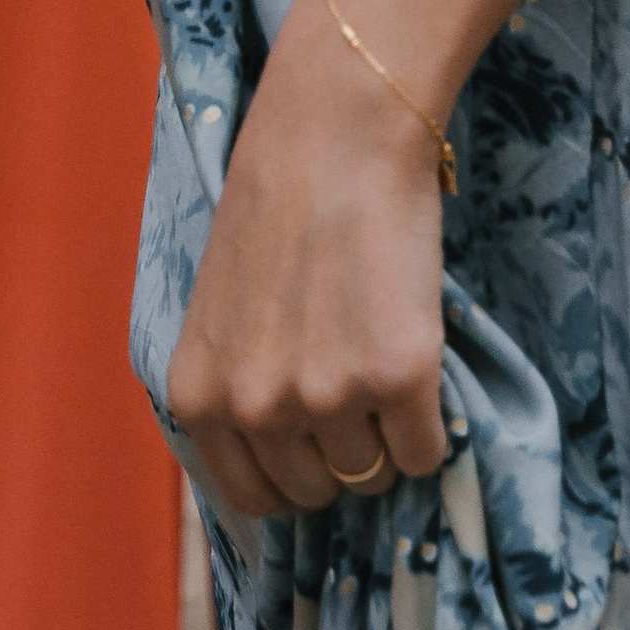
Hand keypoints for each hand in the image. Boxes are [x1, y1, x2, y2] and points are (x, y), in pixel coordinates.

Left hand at [167, 0, 451, 517]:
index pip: (252, 500)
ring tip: (374, 339)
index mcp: (198, 397)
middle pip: (319, 491)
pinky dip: (431, 419)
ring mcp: (329, 397)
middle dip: (340, 447)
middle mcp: (257, 408)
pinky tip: (413, 348)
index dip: (291, 472)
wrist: (335, 129)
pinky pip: (426, 451)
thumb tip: (278, 472)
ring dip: (384, 426)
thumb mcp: (221, 311)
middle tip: (350, 370)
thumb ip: (236, 390)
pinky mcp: (400, 377)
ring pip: (374, 471)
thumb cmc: (275, 206)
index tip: (312, 439)